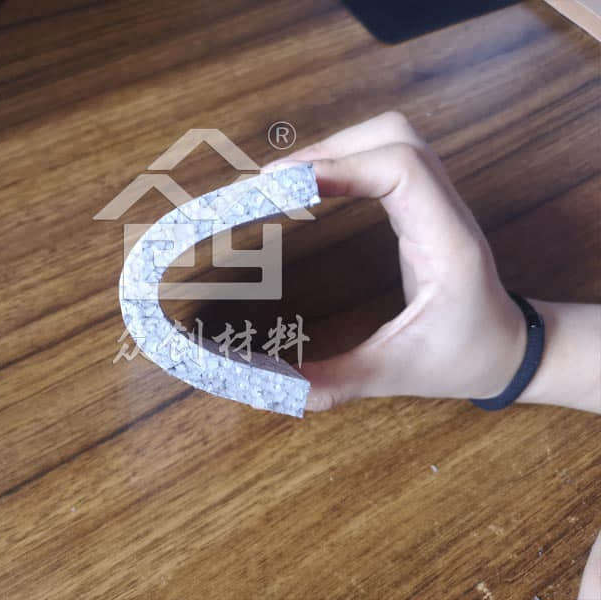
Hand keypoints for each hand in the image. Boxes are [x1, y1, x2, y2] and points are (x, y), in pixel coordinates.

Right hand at [263, 111, 527, 409]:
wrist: (511, 349)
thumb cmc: (464, 357)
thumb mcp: (397, 374)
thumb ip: (336, 381)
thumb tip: (274, 390)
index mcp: (445, 242)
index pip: (401, 168)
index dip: (340, 165)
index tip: (283, 187)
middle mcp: (444, 209)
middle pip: (393, 137)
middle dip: (328, 148)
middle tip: (274, 182)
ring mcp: (436, 201)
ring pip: (390, 138)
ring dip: (335, 148)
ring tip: (285, 180)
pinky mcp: (422, 205)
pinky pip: (385, 159)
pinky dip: (344, 161)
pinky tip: (311, 186)